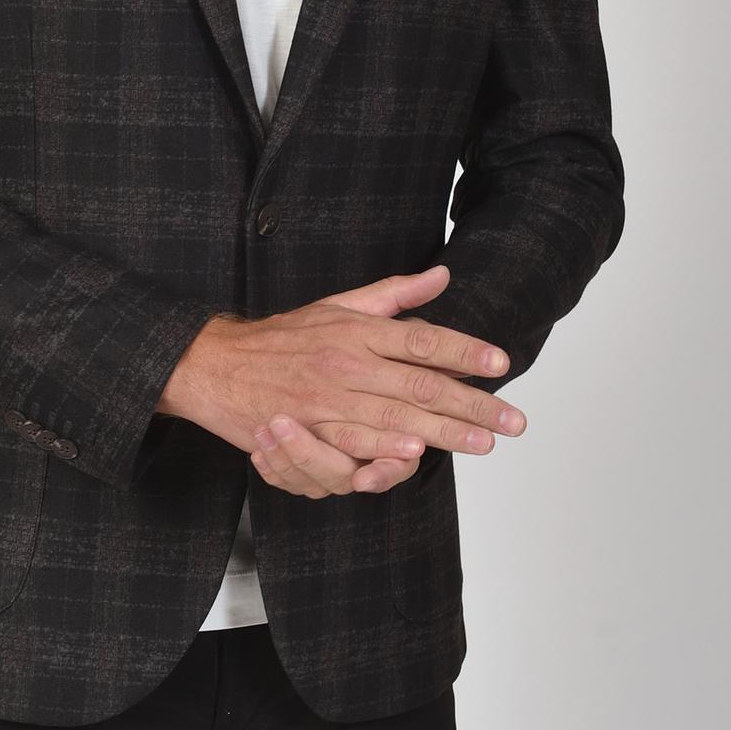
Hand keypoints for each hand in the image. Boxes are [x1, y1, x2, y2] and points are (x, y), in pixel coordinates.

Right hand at [158, 263, 526, 495]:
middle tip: (513, 420)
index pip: (421, 338)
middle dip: (473, 404)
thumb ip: (393, 294)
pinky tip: (417, 453)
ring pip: (396, 415)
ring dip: (444, 431)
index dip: (464, 350)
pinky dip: (386, 447)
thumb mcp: (337, 304)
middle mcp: (347, 359)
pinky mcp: (310, 427)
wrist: (217, 364)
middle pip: (421, 382)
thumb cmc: (283, 337)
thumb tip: (441, 276)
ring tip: (485, 442)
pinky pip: (354, 441)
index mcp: (357, 327)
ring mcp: (329, 397)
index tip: (501, 362)